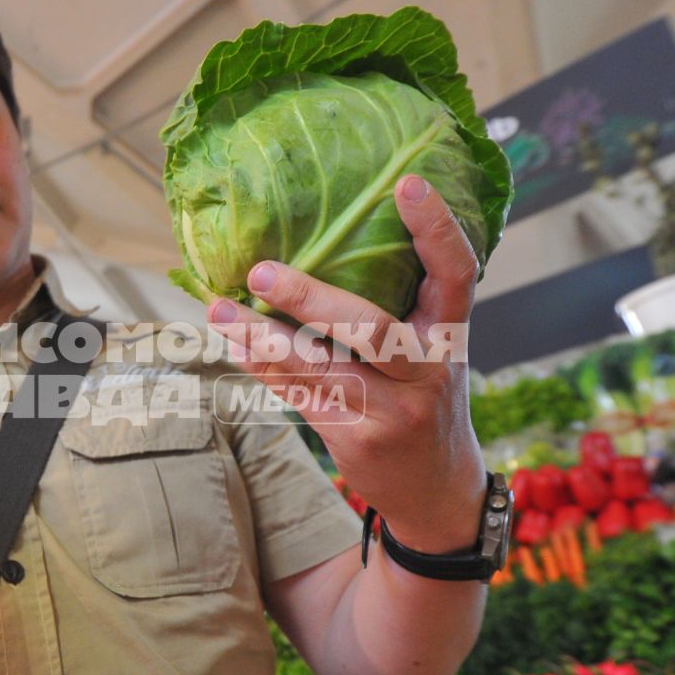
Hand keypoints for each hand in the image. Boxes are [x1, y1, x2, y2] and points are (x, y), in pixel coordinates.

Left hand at [209, 174, 487, 551]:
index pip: (456, 271)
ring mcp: (392, 410)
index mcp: (450, 334)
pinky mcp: (357, 440)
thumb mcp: (433, 350)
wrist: (438, 491)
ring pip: (319, 367)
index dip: (436, 227)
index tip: (407, 183)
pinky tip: (232, 345)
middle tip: (258, 270)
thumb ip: (401, 303)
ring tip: (218, 310)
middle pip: (369, 327)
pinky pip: (299, 396)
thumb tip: (326, 238)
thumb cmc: (426, 398)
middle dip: (309, 298)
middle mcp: (426, 370)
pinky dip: (261, 369)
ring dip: (261, 338)